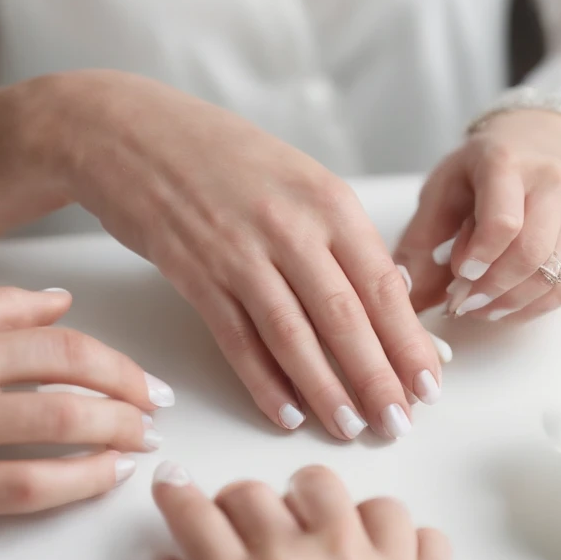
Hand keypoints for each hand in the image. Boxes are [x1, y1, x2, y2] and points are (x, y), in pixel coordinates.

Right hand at [0, 287, 169, 528]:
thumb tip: (60, 302)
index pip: (56, 332)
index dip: (113, 355)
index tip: (139, 375)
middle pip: (71, 369)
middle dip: (130, 389)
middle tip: (157, 406)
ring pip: (62, 421)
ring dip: (118, 430)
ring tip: (143, 439)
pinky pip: (31, 483)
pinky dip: (81, 479)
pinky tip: (107, 475)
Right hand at [57, 72, 440, 440]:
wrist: (129, 131)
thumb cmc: (218, 153)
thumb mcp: (295, 177)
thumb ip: (339, 234)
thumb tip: (390, 295)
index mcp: (326, 199)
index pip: (382, 283)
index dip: (408, 340)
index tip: (431, 382)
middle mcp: (289, 225)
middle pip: (346, 317)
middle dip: (378, 379)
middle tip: (400, 424)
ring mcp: (239, 251)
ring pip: (294, 336)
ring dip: (326, 390)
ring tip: (351, 429)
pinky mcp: (194, 274)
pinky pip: (237, 339)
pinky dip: (263, 382)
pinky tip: (285, 412)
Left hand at [395, 110, 560, 321]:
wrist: (541, 146)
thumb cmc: (482, 174)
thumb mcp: (442, 192)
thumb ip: (419, 241)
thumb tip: (400, 291)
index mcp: (506, 161)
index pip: (503, 221)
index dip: (479, 257)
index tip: (458, 275)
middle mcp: (554, 180)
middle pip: (530, 254)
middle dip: (490, 288)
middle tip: (461, 303)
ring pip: (553, 274)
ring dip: (509, 302)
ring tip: (478, 307)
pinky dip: (535, 306)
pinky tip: (506, 306)